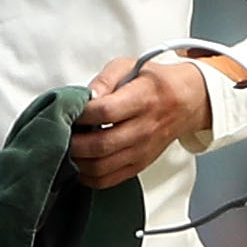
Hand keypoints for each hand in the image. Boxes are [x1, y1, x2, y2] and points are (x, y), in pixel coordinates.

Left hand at [70, 51, 219, 189]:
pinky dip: (88, 177)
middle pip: (102, 144)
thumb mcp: (130, 66)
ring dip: (78, 161)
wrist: (186, 103)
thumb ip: (105, 79)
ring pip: (102, 166)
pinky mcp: (139, 165)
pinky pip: (109, 179)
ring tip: (67, 149)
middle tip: (61, 133)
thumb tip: (87, 96)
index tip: (70, 110)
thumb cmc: (154, 83)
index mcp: (143, 99)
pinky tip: (79, 165)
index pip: (105, 112)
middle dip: (74, 142)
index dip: (82, 114)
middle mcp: (144, 128)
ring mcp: (142, 150)